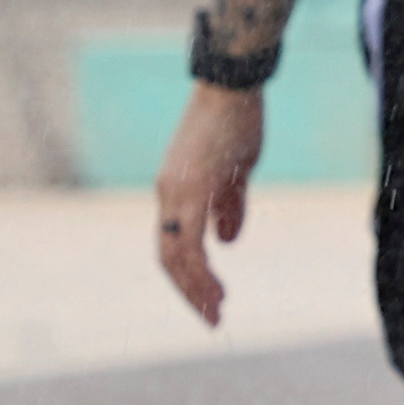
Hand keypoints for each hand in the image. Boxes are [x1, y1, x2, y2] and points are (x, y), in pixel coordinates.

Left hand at [146, 84, 263, 324]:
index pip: (173, 246)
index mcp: (175, 192)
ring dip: (194, 288)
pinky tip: (217, 286)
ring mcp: (175, 191)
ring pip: (174, 255)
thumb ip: (229, 206)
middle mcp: (168, 194)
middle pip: (168, 258)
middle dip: (189, 292)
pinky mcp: (190, 187)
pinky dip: (199, 270)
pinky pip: (188, 241)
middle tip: (213, 318)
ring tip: (216, 311)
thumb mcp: (236, 172)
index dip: (188, 276)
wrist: (232, 86)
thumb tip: (227, 241)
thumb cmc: (235, 122)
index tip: (211, 300)